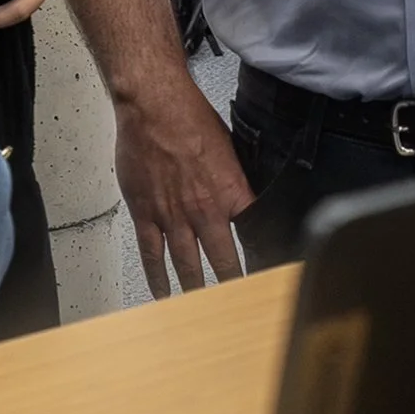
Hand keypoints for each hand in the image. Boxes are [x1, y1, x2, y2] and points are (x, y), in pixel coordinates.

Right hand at [113, 74, 255, 291]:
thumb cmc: (189, 118)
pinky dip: (157, 277)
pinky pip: (152, 254)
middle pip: (222, 259)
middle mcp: (203, 211)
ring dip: (195, 289)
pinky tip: (162, 292)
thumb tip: (243, 198)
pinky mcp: (146, 214)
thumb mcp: (230, 149)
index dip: (263, 257)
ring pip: (187, 264)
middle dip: (232, 284)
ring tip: (202, 308)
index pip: (254, 236)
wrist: (153, 106)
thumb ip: (235, 180)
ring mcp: (172, 216)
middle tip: (237, 303)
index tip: (268, 274)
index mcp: (230, 193)